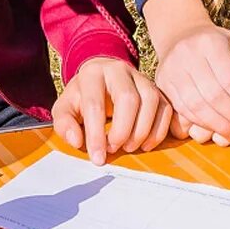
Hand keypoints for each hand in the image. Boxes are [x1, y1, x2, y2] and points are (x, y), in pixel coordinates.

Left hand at [53, 58, 176, 161]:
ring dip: (142, 131)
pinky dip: (158, 130)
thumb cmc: (82, 98)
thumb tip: (77, 141)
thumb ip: (64, 124)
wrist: (100, 80)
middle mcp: (119, 70)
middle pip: (127, 98)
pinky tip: (145, 144)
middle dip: (122, 130)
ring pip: (151, 101)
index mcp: (92, 73)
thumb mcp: (65, 109)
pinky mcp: (156, 88)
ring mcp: (141, 77)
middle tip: (113, 149)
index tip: (97, 158)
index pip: (94, 104)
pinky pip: (165, 107)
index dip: (96, 134)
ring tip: (129, 147)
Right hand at [154, 22, 229, 143]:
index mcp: (210, 42)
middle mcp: (187, 55)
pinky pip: (184, 111)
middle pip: (214, 96)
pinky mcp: (162, 85)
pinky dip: (203, 124)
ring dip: (220, 125)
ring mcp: (171, 71)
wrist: (181, 36)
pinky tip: (219, 129)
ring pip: (197, 107)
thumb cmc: (217, 44)